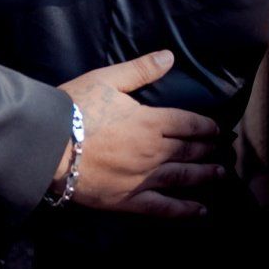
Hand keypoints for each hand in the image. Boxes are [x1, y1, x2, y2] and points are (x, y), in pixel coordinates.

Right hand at [56, 49, 228, 217]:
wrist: (47, 144)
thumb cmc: (75, 108)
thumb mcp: (108, 80)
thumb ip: (141, 70)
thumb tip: (170, 56)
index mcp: (151, 121)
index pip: (188, 124)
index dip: (205, 127)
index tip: (216, 130)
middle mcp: (153, 151)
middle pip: (189, 150)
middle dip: (208, 150)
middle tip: (222, 151)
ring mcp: (142, 178)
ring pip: (183, 177)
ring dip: (204, 175)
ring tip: (220, 174)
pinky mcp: (128, 200)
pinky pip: (163, 207)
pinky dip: (185, 210)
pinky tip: (201, 212)